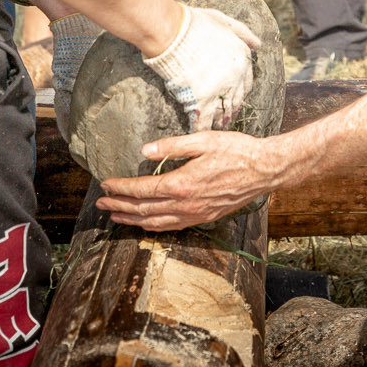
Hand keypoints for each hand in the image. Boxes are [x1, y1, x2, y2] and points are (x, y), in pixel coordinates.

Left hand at [100, 130, 282, 229]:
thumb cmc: (237, 151)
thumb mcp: (204, 140)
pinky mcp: (204, 218)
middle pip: (144, 210)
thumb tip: (145, 150)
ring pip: (155, 223)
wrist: (265, 170)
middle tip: (101, 204)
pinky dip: (153, 226)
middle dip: (119, 206)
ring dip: (132, 220)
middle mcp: (186, 204)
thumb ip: (172, 146)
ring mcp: (195, 214)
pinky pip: (172, 227)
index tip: (106, 184)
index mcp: (182, 183)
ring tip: (115, 216)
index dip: (121, 187)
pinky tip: (145, 223)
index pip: (143, 189)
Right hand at [143, 4, 259, 129]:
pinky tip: (198, 134)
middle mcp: (235, 77)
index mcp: (242, 59)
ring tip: (214, 130)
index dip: (238, 91)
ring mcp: (219, 90)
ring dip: (219, 123)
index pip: (246, 82)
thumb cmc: (195, 23)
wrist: (173, 32)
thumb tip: (258, 44)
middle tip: (225, 120)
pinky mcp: (201, 100)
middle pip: (236, 101)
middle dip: (231, 111)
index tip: (232, 97)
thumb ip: (243, 33)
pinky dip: (202, 129)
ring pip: (223, 113)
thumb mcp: (225, 21)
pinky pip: (204, 121)